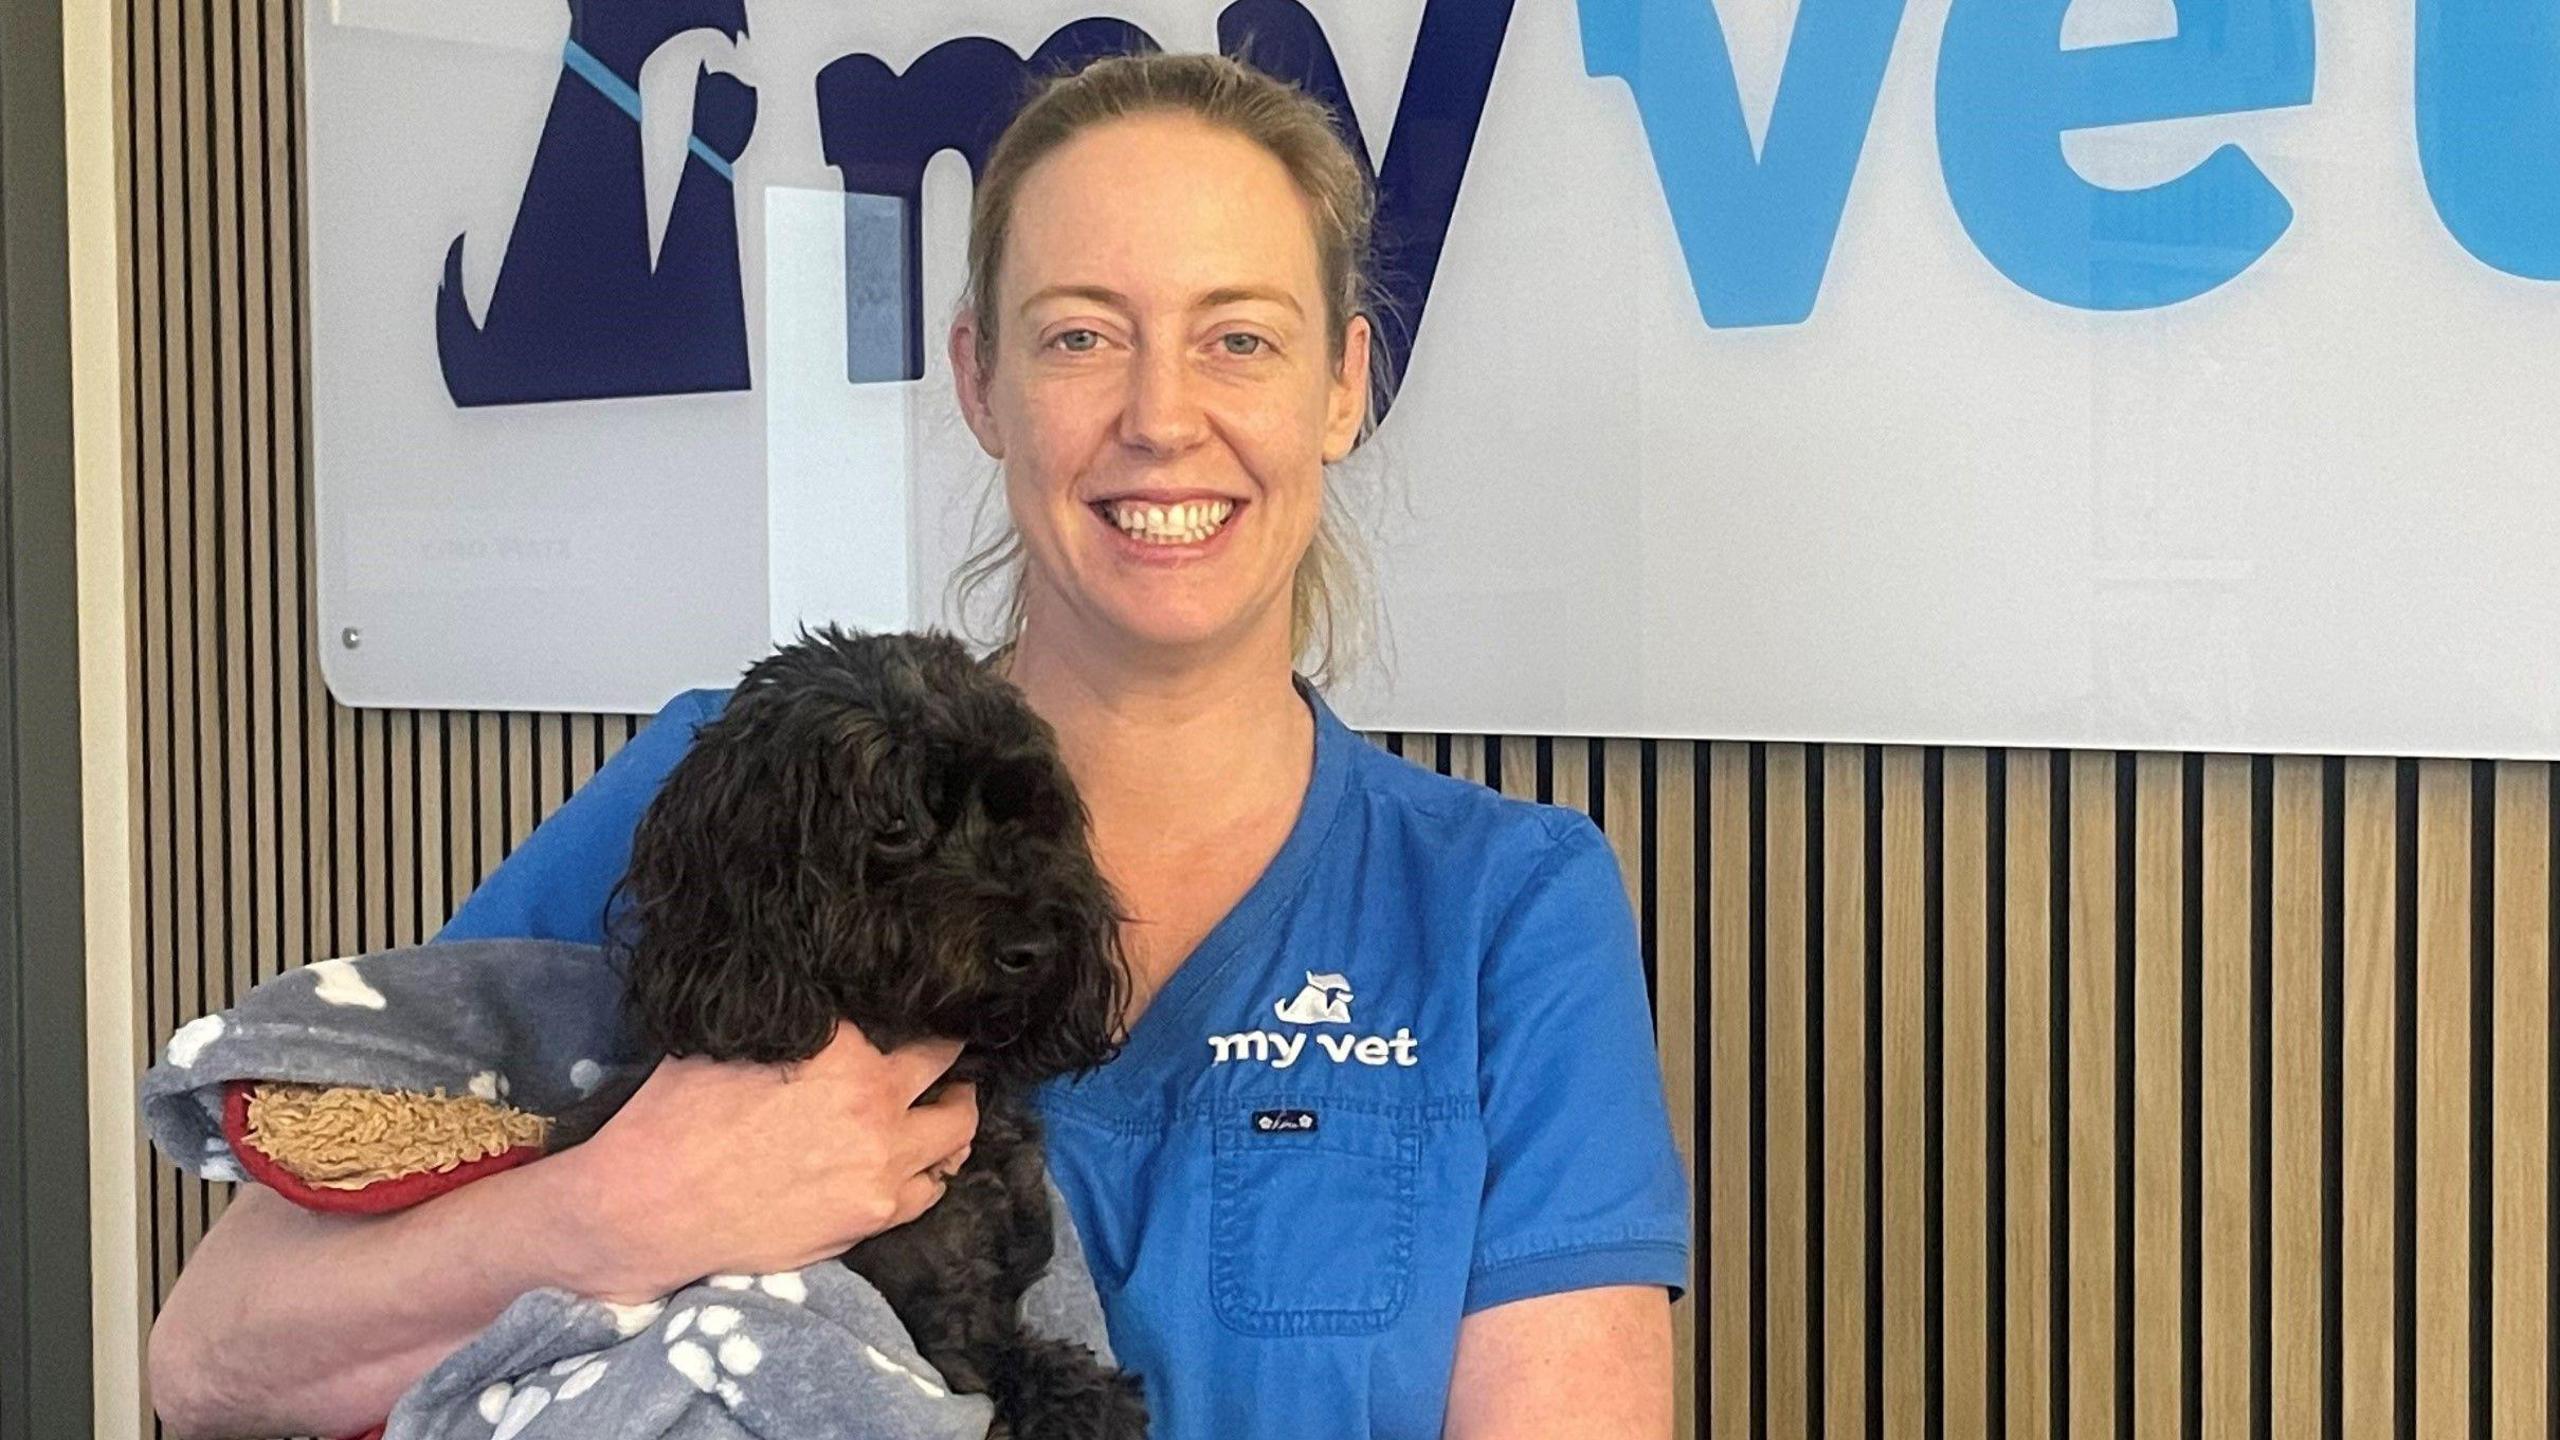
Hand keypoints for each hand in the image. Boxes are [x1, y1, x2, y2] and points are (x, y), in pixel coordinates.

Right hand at [559, 1022, 978, 1300]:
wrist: (648, 1209)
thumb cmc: (675, 1118)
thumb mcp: (731, 1042)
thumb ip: (799, 1025)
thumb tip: (831, 1009)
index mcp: (842, 1047)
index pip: (910, 1019)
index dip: (917, 1015)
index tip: (918, 1016)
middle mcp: (874, 1100)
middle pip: (949, 1064)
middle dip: (947, 1057)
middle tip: (940, 1058)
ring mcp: (882, 1162)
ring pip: (957, 1129)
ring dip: (951, 1113)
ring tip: (937, 1108)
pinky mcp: (873, 1214)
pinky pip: (933, 1187)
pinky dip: (930, 1170)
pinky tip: (915, 1161)